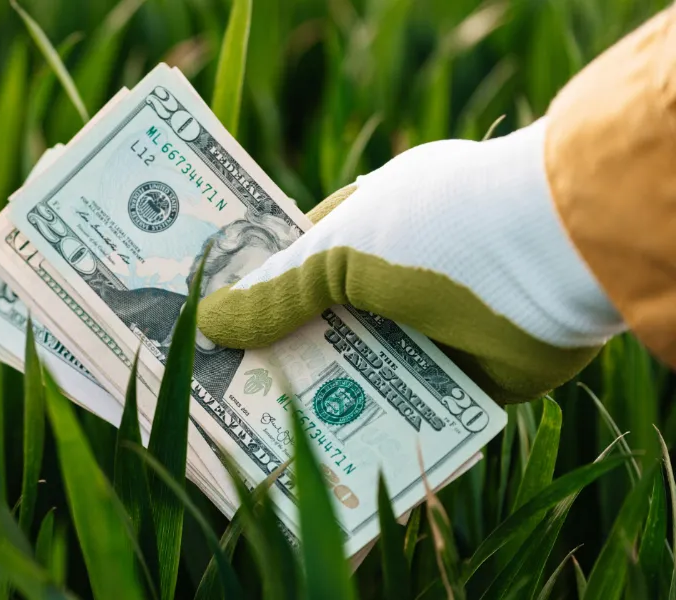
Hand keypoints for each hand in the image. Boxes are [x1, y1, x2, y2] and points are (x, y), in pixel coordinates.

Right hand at [198, 119, 624, 403]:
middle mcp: (408, 268)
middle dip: (286, 350)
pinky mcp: (473, 374)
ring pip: (369, 365)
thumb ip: (275, 293)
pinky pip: (415, 406)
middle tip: (227, 390)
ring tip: (264, 434)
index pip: (304, 256)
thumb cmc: (440, 228)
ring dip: (329, 394)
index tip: (214, 322)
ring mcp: (441, 321)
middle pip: (332, 317)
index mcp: (378, 217)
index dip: (260, 287)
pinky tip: (331, 456)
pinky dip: (382, 426)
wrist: (553, 261)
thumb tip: (207, 321)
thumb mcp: (338, 253)